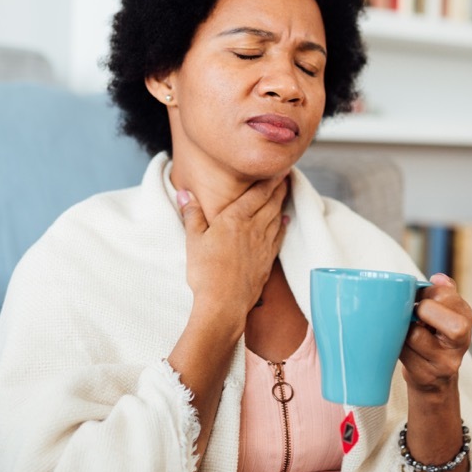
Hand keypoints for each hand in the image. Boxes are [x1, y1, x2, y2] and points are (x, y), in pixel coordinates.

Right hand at [176, 176, 288, 331]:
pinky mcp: (267, 261)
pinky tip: (284, 221)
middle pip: (271, 202)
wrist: (223, 304)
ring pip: (276, 217)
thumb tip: (185, 193)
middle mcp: (254, 228)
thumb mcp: (193, 240)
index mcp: (236, 219)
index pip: (258, 193)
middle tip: (287, 174)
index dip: (270, 179)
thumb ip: (192, 214)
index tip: (279, 167)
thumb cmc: (206, 272)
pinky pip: (278, 237)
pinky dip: (282, 225)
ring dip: (282, 203)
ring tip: (285, 192)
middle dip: (279, 187)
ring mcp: (263, 245)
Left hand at [400, 273, 471, 394]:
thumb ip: (443, 293)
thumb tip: (438, 278)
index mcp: (466, 318)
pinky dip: (398, 347)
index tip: (416, 297)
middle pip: (452, 324)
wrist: (434, 381)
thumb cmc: (434, 339)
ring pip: (417, 336)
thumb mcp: (444, 314)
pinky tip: (401, 346)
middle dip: (423, 312)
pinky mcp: (427, 376)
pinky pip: (405, 354)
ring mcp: (447, 362)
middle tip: (413, 314)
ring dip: (405, 330)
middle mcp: (462, 342)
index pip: (447, 296)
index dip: (425, 293)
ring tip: (405, 331)